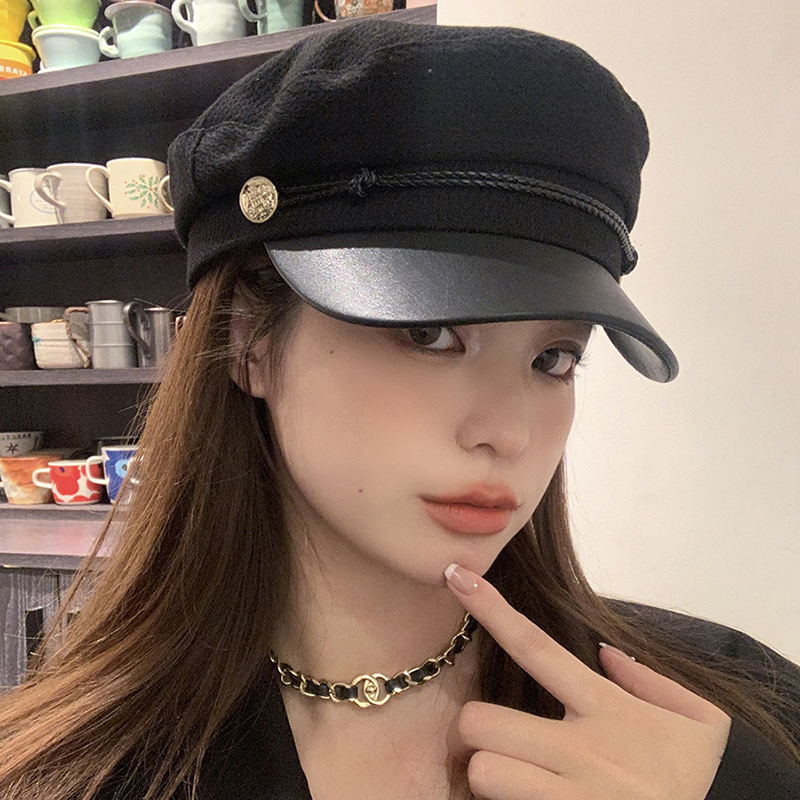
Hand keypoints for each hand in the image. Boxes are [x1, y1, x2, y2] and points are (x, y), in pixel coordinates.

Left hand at [444, 564, 731, 799]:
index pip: (536, 646)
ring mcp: (571, 796)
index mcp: (607, 708)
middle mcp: (582, 750)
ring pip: (484, 771)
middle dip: (476, 729)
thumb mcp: (701, 722)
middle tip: (495, 739)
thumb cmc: (697, 781)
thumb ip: (654, 681)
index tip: (458, 576)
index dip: (492, 608)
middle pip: (480, 720)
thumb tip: (605, 652)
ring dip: (490, 775)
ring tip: (515, 779)